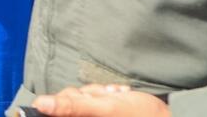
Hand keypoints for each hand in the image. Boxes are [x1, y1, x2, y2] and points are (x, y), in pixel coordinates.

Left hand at [32, 86, 170, 115]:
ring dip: (99, 92)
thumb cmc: (139, 115)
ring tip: (117, 97)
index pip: (54, 109)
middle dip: (87, 93)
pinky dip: (107, 93)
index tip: (84, 97)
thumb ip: (71, 106)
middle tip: (107, 97)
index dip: (67, 100)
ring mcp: (93, 115)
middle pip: (69, 98)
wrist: (167, 115)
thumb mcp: (104, 108)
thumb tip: (39, 104)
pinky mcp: (100, 112)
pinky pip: (95, 96)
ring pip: (83, 94)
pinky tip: (120, 96)